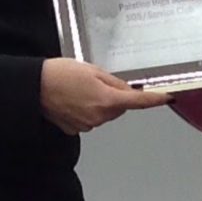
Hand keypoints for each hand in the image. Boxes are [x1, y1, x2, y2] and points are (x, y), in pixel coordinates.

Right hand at [40, 58, 169, 134]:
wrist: (34, 87)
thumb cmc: (60, 74)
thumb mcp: (93, 70)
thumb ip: (114, 82)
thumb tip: (128, 90)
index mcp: (106, 100)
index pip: (138, 102)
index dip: (155, 100)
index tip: (167, 98)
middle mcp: (99, 117)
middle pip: (120, 108)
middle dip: (116, 96)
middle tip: (98, 81)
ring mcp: (87, 125)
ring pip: (105, 113)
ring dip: (100, 102)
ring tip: (80, 88)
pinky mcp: (76, 129)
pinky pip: (90, 119)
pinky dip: (87, 109)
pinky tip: (74, 99)